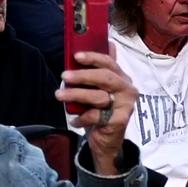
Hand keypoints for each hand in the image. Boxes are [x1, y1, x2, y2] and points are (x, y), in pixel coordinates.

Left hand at [56, 51, 139, 170]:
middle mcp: (127, 89)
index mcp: (122, 78)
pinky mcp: (120, 120)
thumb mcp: (98, 89)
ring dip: (76, 95)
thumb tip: (105, 44)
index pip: (109, 63)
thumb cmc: (100, 111)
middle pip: (105, 77)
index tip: (76, 56)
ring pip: (99, 96)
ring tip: (59, 95)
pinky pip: (96, 115)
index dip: (93, 58)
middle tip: (64, 76)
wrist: (107, 142)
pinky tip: (74, 119)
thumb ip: (99, 70)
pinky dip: (82, 117)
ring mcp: (125, 105)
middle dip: (82, 75)